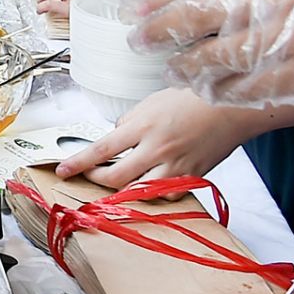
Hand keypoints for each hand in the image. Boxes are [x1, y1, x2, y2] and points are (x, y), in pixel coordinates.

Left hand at [54, 87, 277, 189]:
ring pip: (139, 193)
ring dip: (123, 190)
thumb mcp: (151, 102)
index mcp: (142, 126)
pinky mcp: (192, 177)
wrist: (230, 107)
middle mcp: (156, 149)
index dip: (78, 163)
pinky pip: (167, 195)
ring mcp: (175, 166)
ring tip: (117, 182)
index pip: (101, 150)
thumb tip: (116, 137)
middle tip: (89, 176)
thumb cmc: (192, 98)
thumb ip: (130, 122)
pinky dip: (156, 193)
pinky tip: (151, 183)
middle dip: (96, 180)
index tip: (62, 170)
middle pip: (115, 178)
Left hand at [130, 0, 293, 110]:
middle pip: (187, 20)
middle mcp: (258, 5)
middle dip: (155, 32)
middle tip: (137, 40)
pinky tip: (207, 89)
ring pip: (207, 61)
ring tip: (171, 68)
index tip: (135, 8)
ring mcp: (272, 45)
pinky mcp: (287, 80)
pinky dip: (217, 90)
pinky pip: (237, 90)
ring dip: (183, 67)